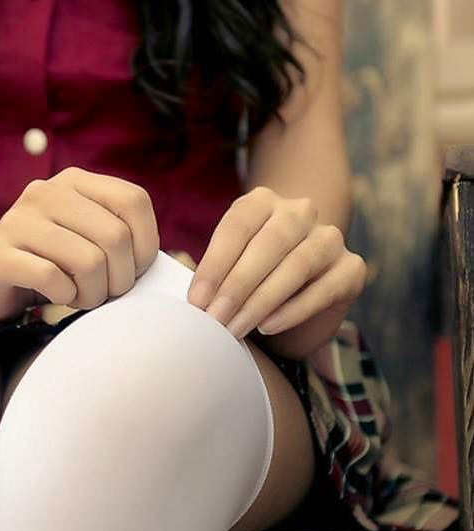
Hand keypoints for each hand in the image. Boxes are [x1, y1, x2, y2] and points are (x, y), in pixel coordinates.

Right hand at [0, 167, 159, 325]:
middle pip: (114, 237)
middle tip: (107, 294)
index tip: (135, 270)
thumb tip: (173, 263)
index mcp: (73, 181)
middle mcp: (44, 192)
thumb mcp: (86, 239)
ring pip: (88, 261)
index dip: (146, 243)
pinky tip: (57, 298)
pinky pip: (52, 279)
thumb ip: (122, 238)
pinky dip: (65, 297)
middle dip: (121, 279)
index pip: (133, 200)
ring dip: (95, 294)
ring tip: (82, 298)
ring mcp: (17, 221)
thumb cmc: (48, 264)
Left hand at [186, 186, 365, 339]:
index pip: (237, 225)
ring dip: (262, 300)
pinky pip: (324, 288)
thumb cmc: (246, 282)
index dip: (215, 264)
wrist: (294, 301)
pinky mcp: (352, 269)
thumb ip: (205, 268)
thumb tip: (180, 264)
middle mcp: (299, 212)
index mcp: (261, 202)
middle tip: (214, 318)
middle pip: (269, 243)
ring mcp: (330, 238)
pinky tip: (268, 326)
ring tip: (236, 328)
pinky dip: (293, 310)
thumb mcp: (222, 270)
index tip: (196, 300)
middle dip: (237, 285)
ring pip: (298, 264)